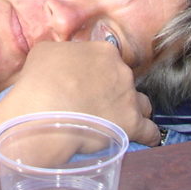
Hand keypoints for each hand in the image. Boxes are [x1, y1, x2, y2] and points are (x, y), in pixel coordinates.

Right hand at [0, 41, 160, 146]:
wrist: (46, 111)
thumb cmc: (41, 80)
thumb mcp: (46, 51)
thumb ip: (63, 52)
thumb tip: (65, 60)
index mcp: (104, 51)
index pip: (108, 59)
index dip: (97, 71)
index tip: (88, 82)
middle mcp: (122, 71)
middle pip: (124, 80)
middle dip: (113, 90)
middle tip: (95, 103)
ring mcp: (129, 98)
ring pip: (141, 103)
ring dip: (132, 110)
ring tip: (118, 120)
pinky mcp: (132, 124)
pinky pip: (149, 131)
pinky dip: (146, 135)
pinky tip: (143, 138)